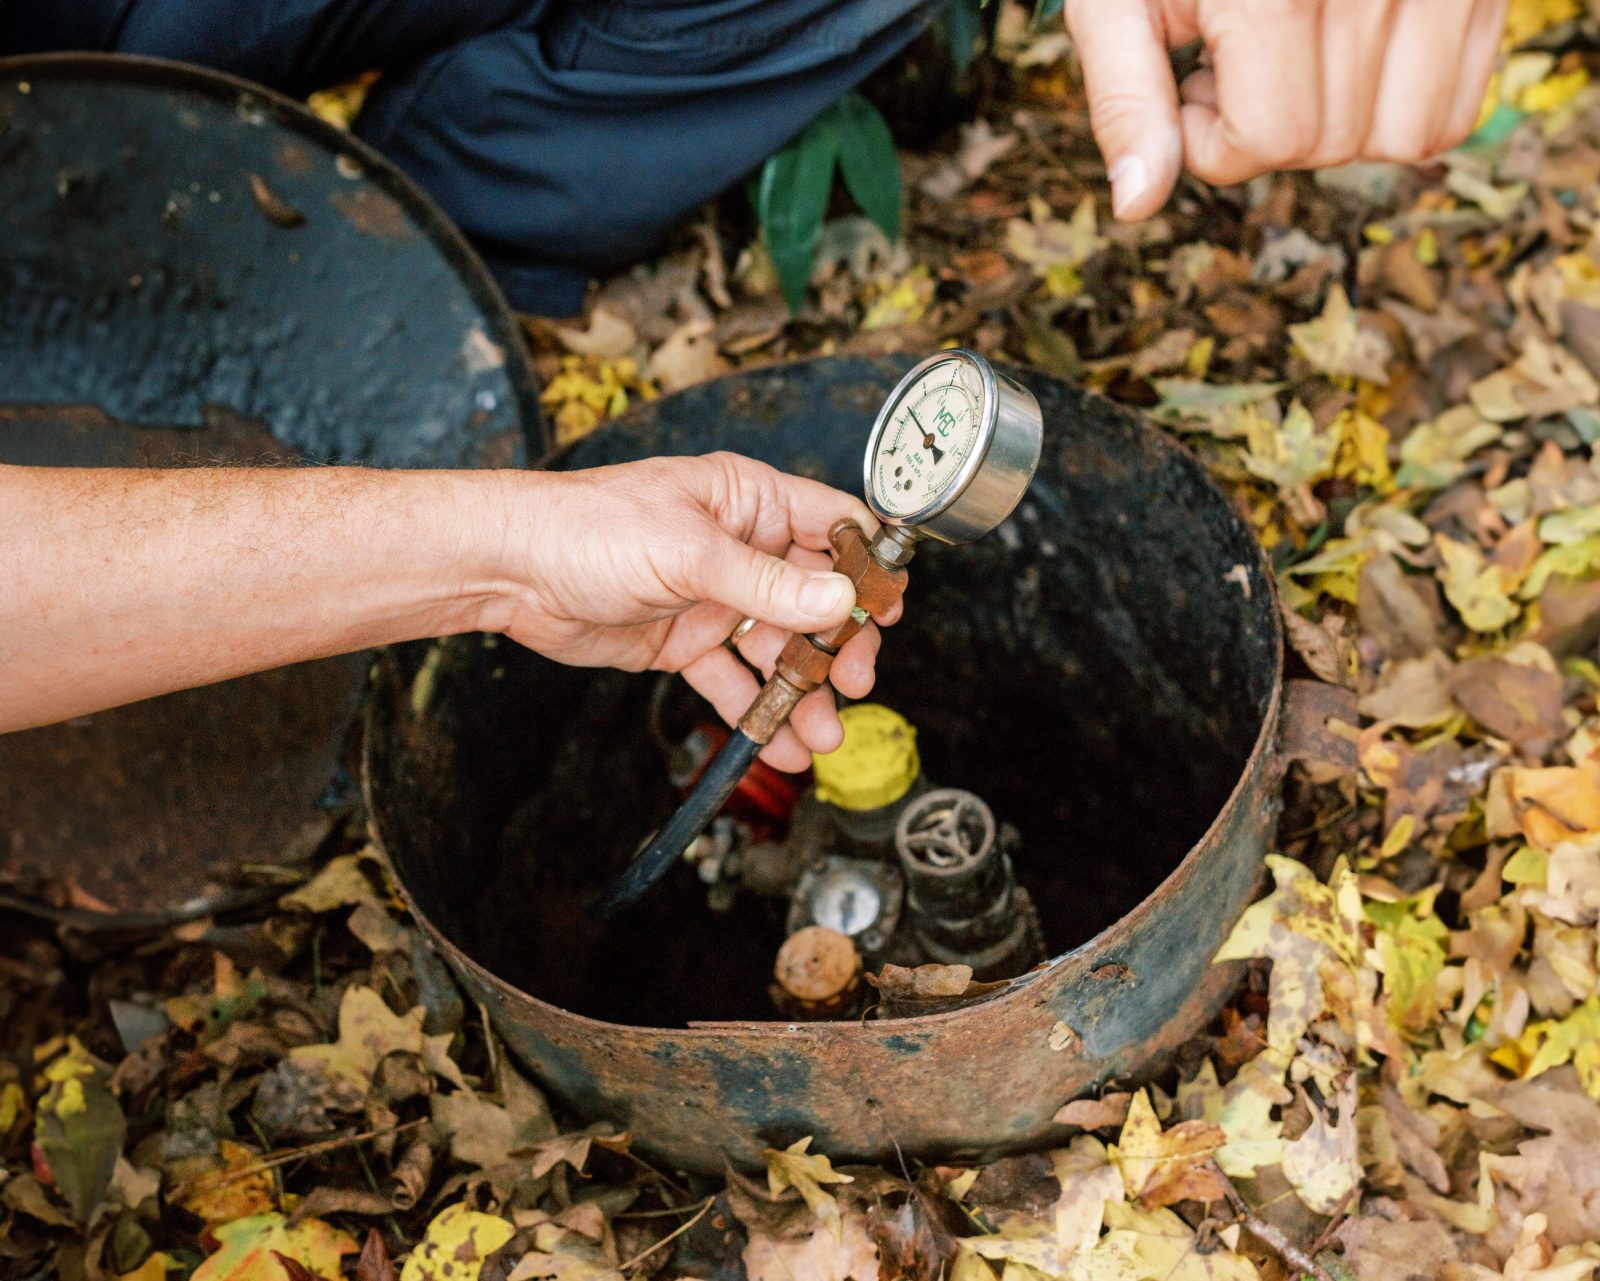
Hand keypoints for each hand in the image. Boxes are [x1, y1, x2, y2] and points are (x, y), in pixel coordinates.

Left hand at [486, 452, 897, 771]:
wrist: (511, 570)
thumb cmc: (588, 528)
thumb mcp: (688, 551)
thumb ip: (766, 584)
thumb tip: (839, 601)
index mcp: (749, 500)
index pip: (833, 525)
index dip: (866, 567)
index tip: (890, 611)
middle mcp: (739, 546)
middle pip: (815, 599)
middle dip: (838, 646)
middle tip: (853, 685)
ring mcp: (714, 598)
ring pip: (777, 649)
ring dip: (802, 692)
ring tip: (822, 736)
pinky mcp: (685, 642)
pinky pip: (733, 680)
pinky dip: (756, 712)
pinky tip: (781, 745)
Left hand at [1064, 0, 1509, 220]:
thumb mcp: (1116, 1)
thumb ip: (1125, 101)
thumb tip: (1134, 207)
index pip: (1270, 141)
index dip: (1214, 140)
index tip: (1196, 82)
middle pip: (1330, 145)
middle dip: (1270, 128)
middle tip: (1239, 55)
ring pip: (1403, 137)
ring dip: (1338, 123)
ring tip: (1292, 49)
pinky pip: (1455, 107)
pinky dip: (1399, 104)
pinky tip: (1346, 49)